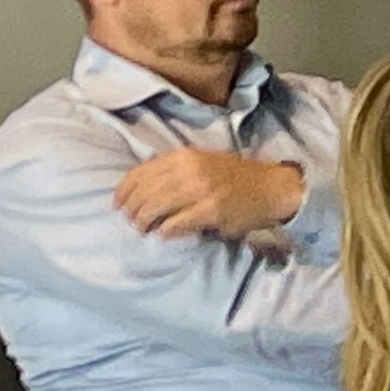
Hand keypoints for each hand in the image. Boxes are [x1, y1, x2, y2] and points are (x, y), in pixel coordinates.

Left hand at [114, 150, 306, 243]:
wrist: (272, 187)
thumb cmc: (234, 178)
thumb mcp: (202, 163)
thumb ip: (173, 170)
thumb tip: (140, 189)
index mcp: (184, 155)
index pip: (139, 173)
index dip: (122, 192)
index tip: (117, 205)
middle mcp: (190, 169)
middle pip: (143, 193)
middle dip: (131, 211)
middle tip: (131, 222)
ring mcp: (201, 190)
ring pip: (154, 208)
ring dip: (144, 223)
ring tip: (143, 230)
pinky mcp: (211, 210)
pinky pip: (175, 224)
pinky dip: (165, 232)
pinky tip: (164, 234)